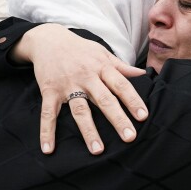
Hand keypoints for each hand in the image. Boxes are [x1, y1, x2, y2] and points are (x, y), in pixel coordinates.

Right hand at [13, 23, 147, 154]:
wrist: (47, 39)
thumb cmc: (80, 49)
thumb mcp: (102, 53)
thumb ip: (121, 66)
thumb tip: (143, 74)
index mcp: (101, 67)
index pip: (121, 85)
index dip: (133, 100)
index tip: (143, 116)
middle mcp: (86, 77)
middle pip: (104, 100)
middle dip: (117, 119)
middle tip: (129, 137)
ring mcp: (67, 85)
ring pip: (80, 110)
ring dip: (89, 131)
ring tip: (98, 150)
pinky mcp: (49, 91)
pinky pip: (48, 114)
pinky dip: (47, 132)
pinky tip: (48, 149)